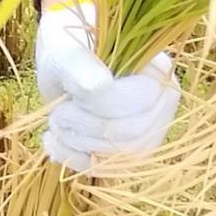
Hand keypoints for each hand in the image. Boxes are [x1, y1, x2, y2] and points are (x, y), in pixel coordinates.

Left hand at [35, 1, 180, 171]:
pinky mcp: (129, 152)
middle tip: (57, 112)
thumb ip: (80, 64)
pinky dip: (75, 159)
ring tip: (55, 122)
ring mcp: (149, 131)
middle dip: (87, 126)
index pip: (139, 101)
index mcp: (157, 71)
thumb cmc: (67, 46)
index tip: (69, 91)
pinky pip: (108, 169)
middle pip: (132, 133)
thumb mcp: (65, 49)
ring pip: (121, 156)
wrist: (62, 61)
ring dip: (79, 143)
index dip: (100, 104)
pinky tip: (52, 143)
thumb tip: (99, 85)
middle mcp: (162, 104)